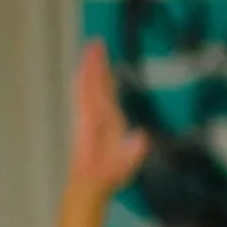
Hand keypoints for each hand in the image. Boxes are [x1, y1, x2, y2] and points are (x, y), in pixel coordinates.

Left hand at [69, 40, 148, 192]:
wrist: (87, 185)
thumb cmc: (108, 175)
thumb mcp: (123, 166)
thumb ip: (132, 152)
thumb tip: (142, 137)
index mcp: (98, 119)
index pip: (97, 89)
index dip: (98, 69)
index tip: (99, 50)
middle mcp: (89, 115)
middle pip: (88, 82)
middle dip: (92, 62)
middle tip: (95, 41)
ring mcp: (86, 118)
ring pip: (84, 88)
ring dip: (88, 70)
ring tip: (93, 53)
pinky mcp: (86, 123)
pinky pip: (84, 96)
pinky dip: (87, 82)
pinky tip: (92, 79)